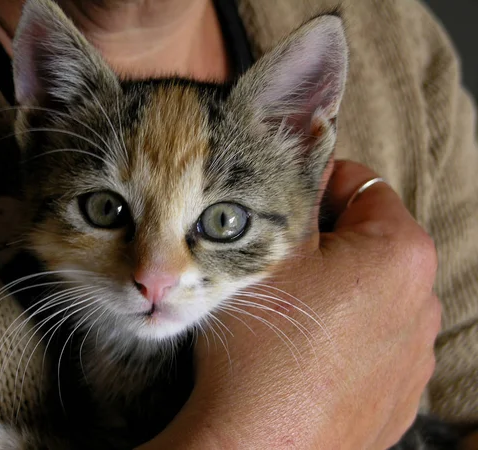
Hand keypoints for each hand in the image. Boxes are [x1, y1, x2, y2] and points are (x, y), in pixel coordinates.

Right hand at [139, 160, 440, 449]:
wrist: (258, 447)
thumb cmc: (263, 346)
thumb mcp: (268, 251)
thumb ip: (294, 198)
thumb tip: (303, 172)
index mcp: (401, 254)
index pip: (360, 186)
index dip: (314, 187)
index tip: (282, 208)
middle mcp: (424, 302)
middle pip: (368, 243)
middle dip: (326, 244)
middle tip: (279, 265)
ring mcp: (415, 355)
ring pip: (371, 294)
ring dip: (337, 290)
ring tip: (292, 315)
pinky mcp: (399, 394)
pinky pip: (374, 342)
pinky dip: (345, 335)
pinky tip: (307, 353)